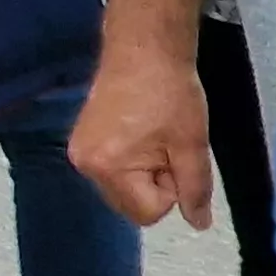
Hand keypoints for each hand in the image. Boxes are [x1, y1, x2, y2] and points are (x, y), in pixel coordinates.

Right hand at [73, 42, 216, 228]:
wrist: (142, 51)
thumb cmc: (170, 95)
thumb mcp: (192, 146)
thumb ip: (194, 190)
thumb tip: (198, 224)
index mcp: (107, 167)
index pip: (148, 212)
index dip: (171, 189)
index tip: (174, 156)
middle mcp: (84, 165)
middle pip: (130, 205)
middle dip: (154, 185)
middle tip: (164, 147)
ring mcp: (78, 153)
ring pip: (122, 190)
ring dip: (143, 175)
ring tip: (151, 138)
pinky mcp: (80, 142)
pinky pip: (111, 172)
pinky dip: (129, 163)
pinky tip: (137, 134)